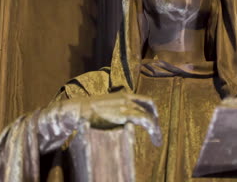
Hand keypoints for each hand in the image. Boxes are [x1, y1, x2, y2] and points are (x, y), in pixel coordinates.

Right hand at [37, 94, 161, 152]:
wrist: (79, 109)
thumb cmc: (88, 110)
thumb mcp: (106, 105)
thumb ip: (115, 109)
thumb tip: (120, 118)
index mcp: (124, 95)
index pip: (145, 100)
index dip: (152, 110)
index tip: (154, 119)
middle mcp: (127, 98)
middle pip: (149, 107)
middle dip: (156, 120)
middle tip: (157, 133)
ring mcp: (127, 105)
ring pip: (149, 115)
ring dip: (156, 128)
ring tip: (157, 140)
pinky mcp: (125, 113)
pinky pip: (145, 120)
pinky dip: (153, 128)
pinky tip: (154, 137)